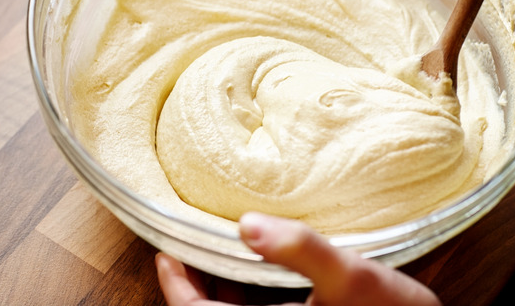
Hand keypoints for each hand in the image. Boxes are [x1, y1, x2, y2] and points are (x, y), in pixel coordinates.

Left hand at [156, 212, 440, 304]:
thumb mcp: (350, 277)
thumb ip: (301, 249)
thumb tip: (248, 224)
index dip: (175, 285)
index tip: (164, 249)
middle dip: (195, 280)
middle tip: (188, 238)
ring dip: (221, 284)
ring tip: (218, 242)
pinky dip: (248, 289)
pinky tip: (259, 262)